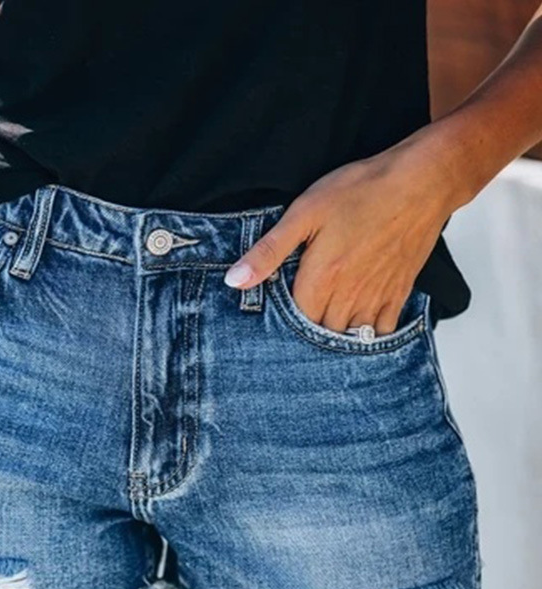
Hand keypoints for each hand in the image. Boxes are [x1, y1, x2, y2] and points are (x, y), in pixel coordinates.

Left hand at [223, 142, 457, 334]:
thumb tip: (235, 281)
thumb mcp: (304, 214)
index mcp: (320, 282)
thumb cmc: (361, 191)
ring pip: (349, 336)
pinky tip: (356, 325)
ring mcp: (376, 298)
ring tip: (322, 326)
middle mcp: (348, 298)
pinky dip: (367, 333)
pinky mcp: (398, 293)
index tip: (273, 316)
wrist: (423, 181)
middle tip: (297, 321)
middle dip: (306, 331)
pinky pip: (381, 330)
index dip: (281, 322)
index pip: (292, 323)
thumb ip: (268, 252)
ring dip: (334, 336)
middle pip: (320, 333)